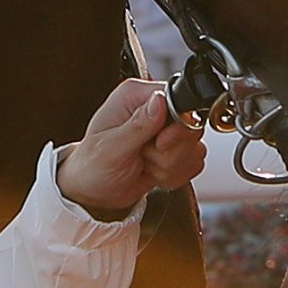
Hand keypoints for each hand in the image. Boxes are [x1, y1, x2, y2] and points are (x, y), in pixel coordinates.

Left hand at [55, 78, 209, 218]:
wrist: (93, 191)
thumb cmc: (92, 166)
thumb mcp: (111, 147)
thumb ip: (138, 125)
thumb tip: (160, 100)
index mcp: (136, 96)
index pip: (178, 99)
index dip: (176, 126)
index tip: (159, 143)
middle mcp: (154, 108)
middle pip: (191, 125)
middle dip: (170, 152)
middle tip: (144, 157)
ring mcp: (166, 129)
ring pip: (195, 148)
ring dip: (170, 166)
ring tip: (145, 165)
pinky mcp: (175, 150)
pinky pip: (194, 163)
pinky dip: (175, 176)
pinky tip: (153, 173)